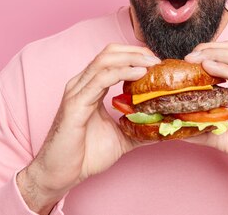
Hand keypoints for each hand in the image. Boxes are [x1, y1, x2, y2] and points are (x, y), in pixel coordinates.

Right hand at [17, 44, 160, 213]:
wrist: (60, 175)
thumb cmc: (84, 155)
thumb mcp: (121, 137)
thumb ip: (140, 128)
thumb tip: (166, 126)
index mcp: (90, 87)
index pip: (112, 58)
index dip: (135, 55)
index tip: (157, 63)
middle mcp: (81, 84)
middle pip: (109, 53)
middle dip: (136, 52)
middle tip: (157, 61)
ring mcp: (77, 91)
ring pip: (105, 61)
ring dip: (132, 59)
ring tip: (152, 64)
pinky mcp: (75, 104)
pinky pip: (100, 79)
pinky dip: (121, 72)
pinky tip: (138, 74)